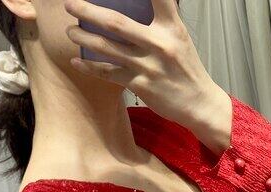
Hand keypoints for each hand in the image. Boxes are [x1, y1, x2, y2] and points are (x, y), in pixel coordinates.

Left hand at [63, 0, 231, 143]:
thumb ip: (162, 17)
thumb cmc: (186, 69)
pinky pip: (109, 73)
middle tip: (71, 4)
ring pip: (108, 48)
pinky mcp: (141, 85)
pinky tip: (77, 61)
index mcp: (171, 28)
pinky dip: (90, 67)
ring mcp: (148, 66)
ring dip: (85, 37)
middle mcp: (159, 44)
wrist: (199, 103)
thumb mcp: (179, 36)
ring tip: (71, 30)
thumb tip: (142, 3)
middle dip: (89, 11)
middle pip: (117, 23)